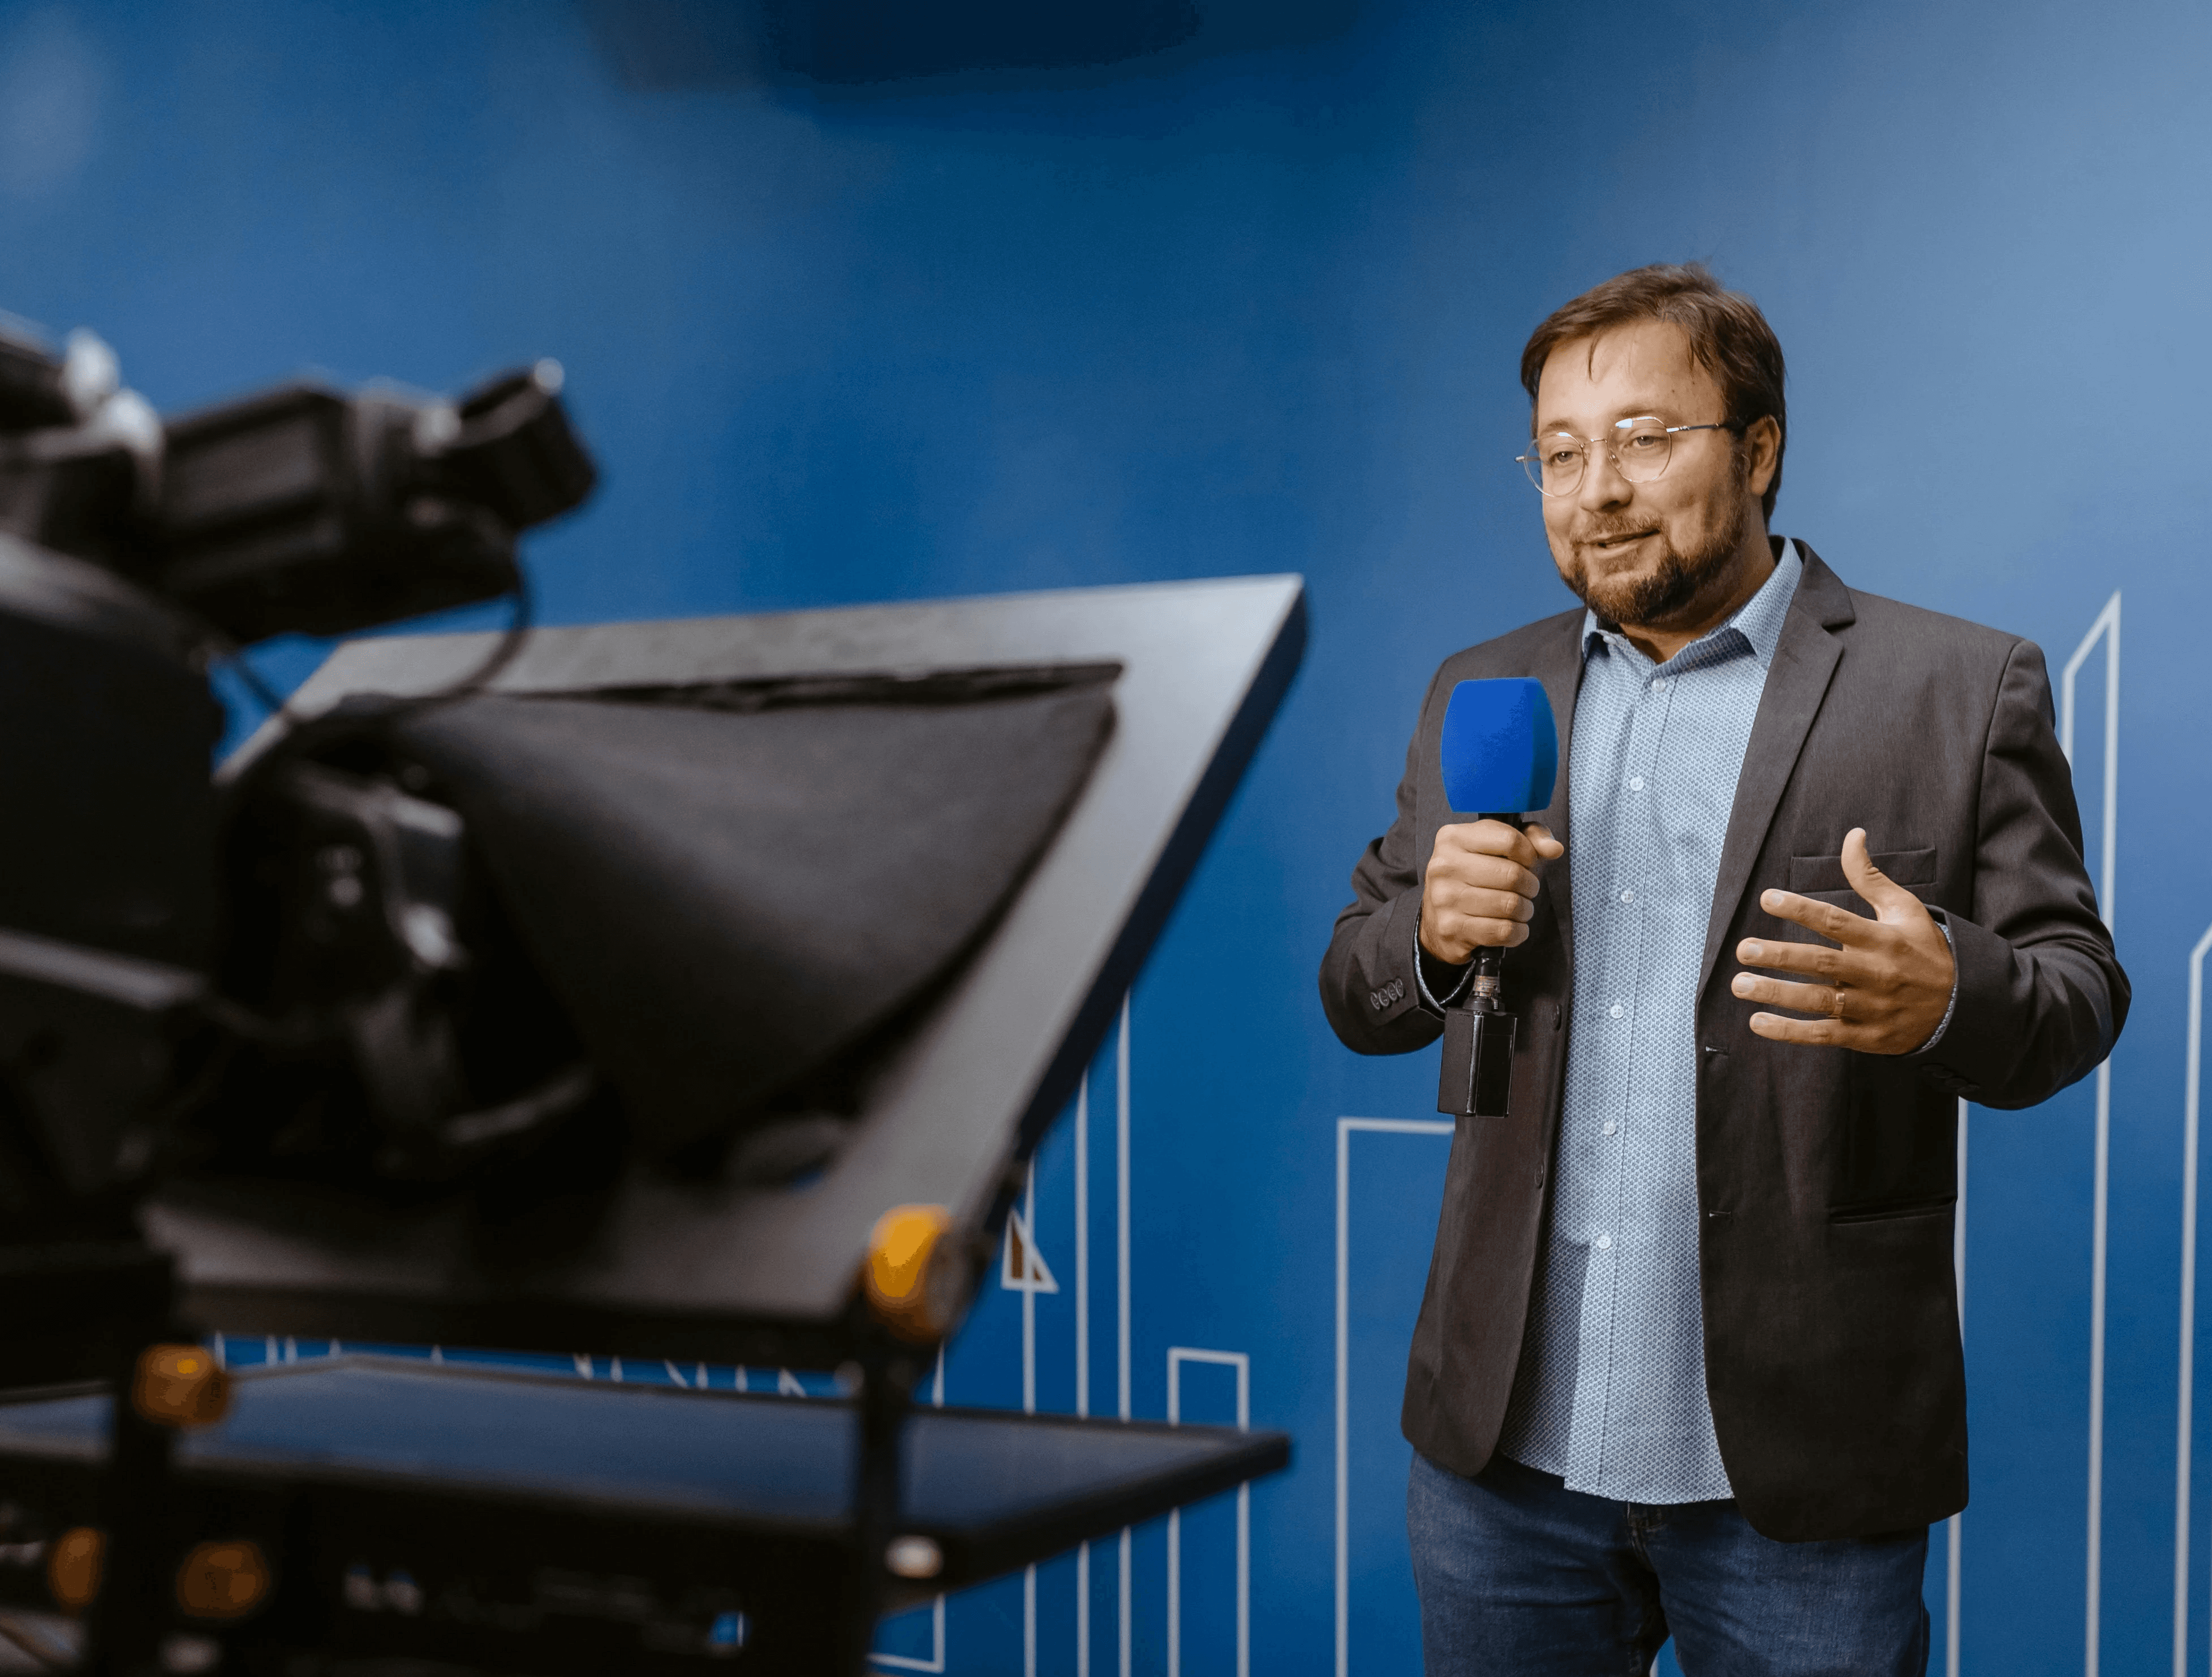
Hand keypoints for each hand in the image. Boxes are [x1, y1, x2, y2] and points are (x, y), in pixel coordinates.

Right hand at [1419, 821, 1564, 964]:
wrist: (1436, 917)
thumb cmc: (1473, 877)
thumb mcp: (1494, 847)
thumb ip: (1528, 838)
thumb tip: (1553, 848)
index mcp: (1453, 838)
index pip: (1509, 840)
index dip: (1529, 854)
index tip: (1527, 863)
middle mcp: (1444, 866)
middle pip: (1512, 874)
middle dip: (1529, 886)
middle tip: (1525, 890)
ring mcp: (1444, 898)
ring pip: (1510, 905)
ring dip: (1524, 910)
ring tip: (1517, 908)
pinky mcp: (1451, 928)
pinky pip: (1503, 931)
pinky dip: (1517, 932)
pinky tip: (1511, 927)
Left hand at [1730, 828, 1954, 1052]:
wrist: (1962, 1006)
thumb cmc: (1924, 950)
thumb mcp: (1906, 909)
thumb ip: (1870, 877)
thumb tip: (1852, 836)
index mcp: (1883, 939)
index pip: (1836, 921)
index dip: (1801, 909)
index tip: (1767, 898)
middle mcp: (1875, 973)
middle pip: (1822, 962)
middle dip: (1780, 956)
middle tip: (1743, 949)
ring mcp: (1871, 1007)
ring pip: (1819, 1000)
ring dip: (1777, 993)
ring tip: (1739, 984)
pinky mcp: (1867, 1037)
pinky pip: (1824, 1034)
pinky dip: (1790, 1031)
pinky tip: (1757, 1022)